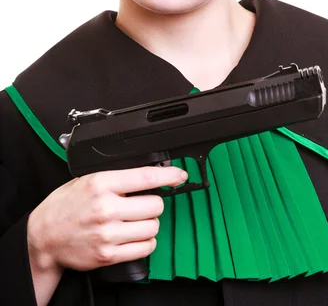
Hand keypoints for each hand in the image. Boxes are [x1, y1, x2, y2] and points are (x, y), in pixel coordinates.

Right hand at [27, 166, 187, 271]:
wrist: (44, 236)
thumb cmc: (66, 205)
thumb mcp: (88, 180)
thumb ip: (117, 178)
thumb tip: (150, 176)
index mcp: (101, 183)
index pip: (146, 177)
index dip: (169, 176)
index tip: (180, 176)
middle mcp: (106, 208)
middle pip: (155, 205)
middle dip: (153, 203)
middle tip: (142, 204)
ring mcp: (108, 234)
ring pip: (153, 227)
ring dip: (149, 223)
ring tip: (134, 220)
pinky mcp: (109, 254)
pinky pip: (145, 248)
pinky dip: (145, 242)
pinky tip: (133, 236)